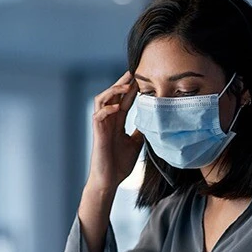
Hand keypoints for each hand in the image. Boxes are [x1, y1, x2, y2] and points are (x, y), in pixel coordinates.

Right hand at [87, 71, 143, 192]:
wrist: (109, 181)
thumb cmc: (119, 164)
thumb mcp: (136, 143)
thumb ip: (141, 131)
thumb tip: (154, 121)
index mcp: (117, 122)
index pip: (124, 100)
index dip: (132, 88)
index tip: (143, 77)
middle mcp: (108, 120)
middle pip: (113, 95)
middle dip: (123, 82)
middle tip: (134, 71)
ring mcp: (101, 126)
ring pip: (101, 100)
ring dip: (113, 91)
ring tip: (126, 86)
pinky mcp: (97, 134)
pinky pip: (97, 116)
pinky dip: (106, 110)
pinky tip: (116, 108)